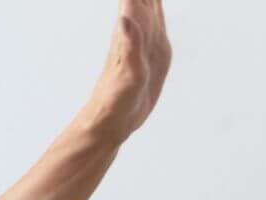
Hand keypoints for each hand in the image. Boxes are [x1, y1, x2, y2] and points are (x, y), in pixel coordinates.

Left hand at [79, 0, 171, 143]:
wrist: (109, 122)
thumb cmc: (114, 101)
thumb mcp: (127, 74)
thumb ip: (129, 43)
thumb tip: (125, 14)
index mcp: (133, 30)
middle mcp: (138, 28)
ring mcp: (146, 39)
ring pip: (150, 1)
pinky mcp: (152, 52)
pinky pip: (156, 20)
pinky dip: (155, 4)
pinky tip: (153, 2)